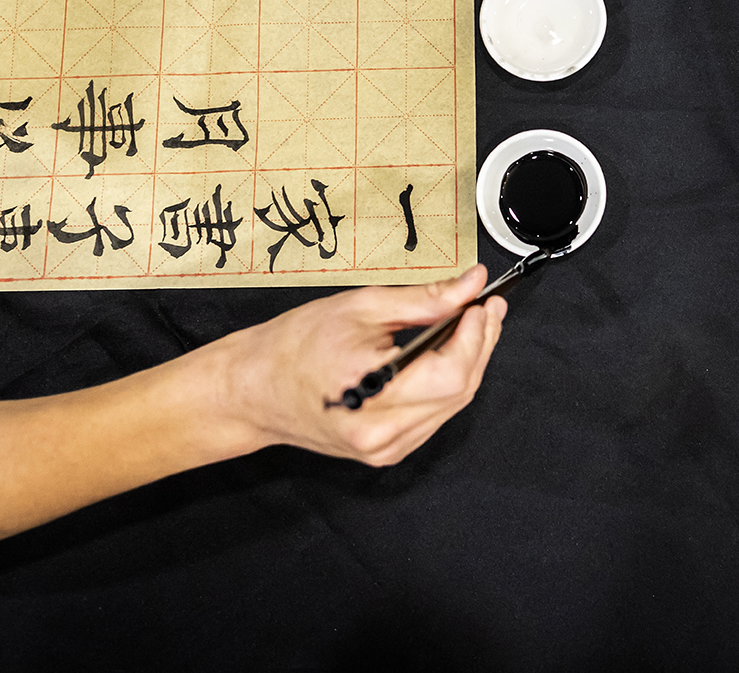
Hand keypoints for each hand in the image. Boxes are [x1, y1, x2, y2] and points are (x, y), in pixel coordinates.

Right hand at [213, 265, 507, 465]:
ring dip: (467, 365)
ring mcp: (383, 449)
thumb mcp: (360, 307)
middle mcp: (380, 433)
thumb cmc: (294, 346)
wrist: (254, 389)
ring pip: (451, 407)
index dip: (476, 337)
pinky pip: (433, 418)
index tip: (484, 304)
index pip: (450, 373)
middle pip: (458, 392)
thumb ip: (423, 299)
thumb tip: (469, 286)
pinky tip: (445, 357)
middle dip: (479, 346)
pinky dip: (447, 387)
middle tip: (485, 310)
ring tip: (470, 327)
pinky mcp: (385, 452)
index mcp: (371, 395)